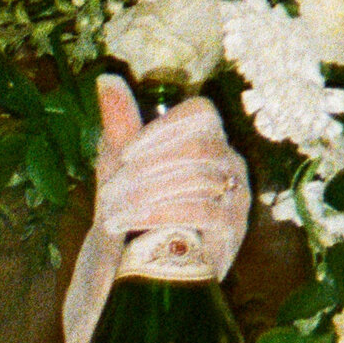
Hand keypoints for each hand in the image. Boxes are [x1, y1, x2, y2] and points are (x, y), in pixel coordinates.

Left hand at [93, 72, 249, 280]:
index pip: (201, 113)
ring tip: (113, 213)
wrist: (145, 264)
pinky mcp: (234, 228)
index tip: (127, 152)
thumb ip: (120, 122)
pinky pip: (201, 210)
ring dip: (147, 195)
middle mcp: (230, 163)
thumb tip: (106, 78)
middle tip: (110, 193)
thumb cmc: (138, 206)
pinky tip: (134, 224)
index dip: (165, 128)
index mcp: (208, 140)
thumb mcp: (123, 164)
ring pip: (196, 179)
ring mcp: (237, 195)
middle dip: (145, 170)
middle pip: (195, 149)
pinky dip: (162, 214)